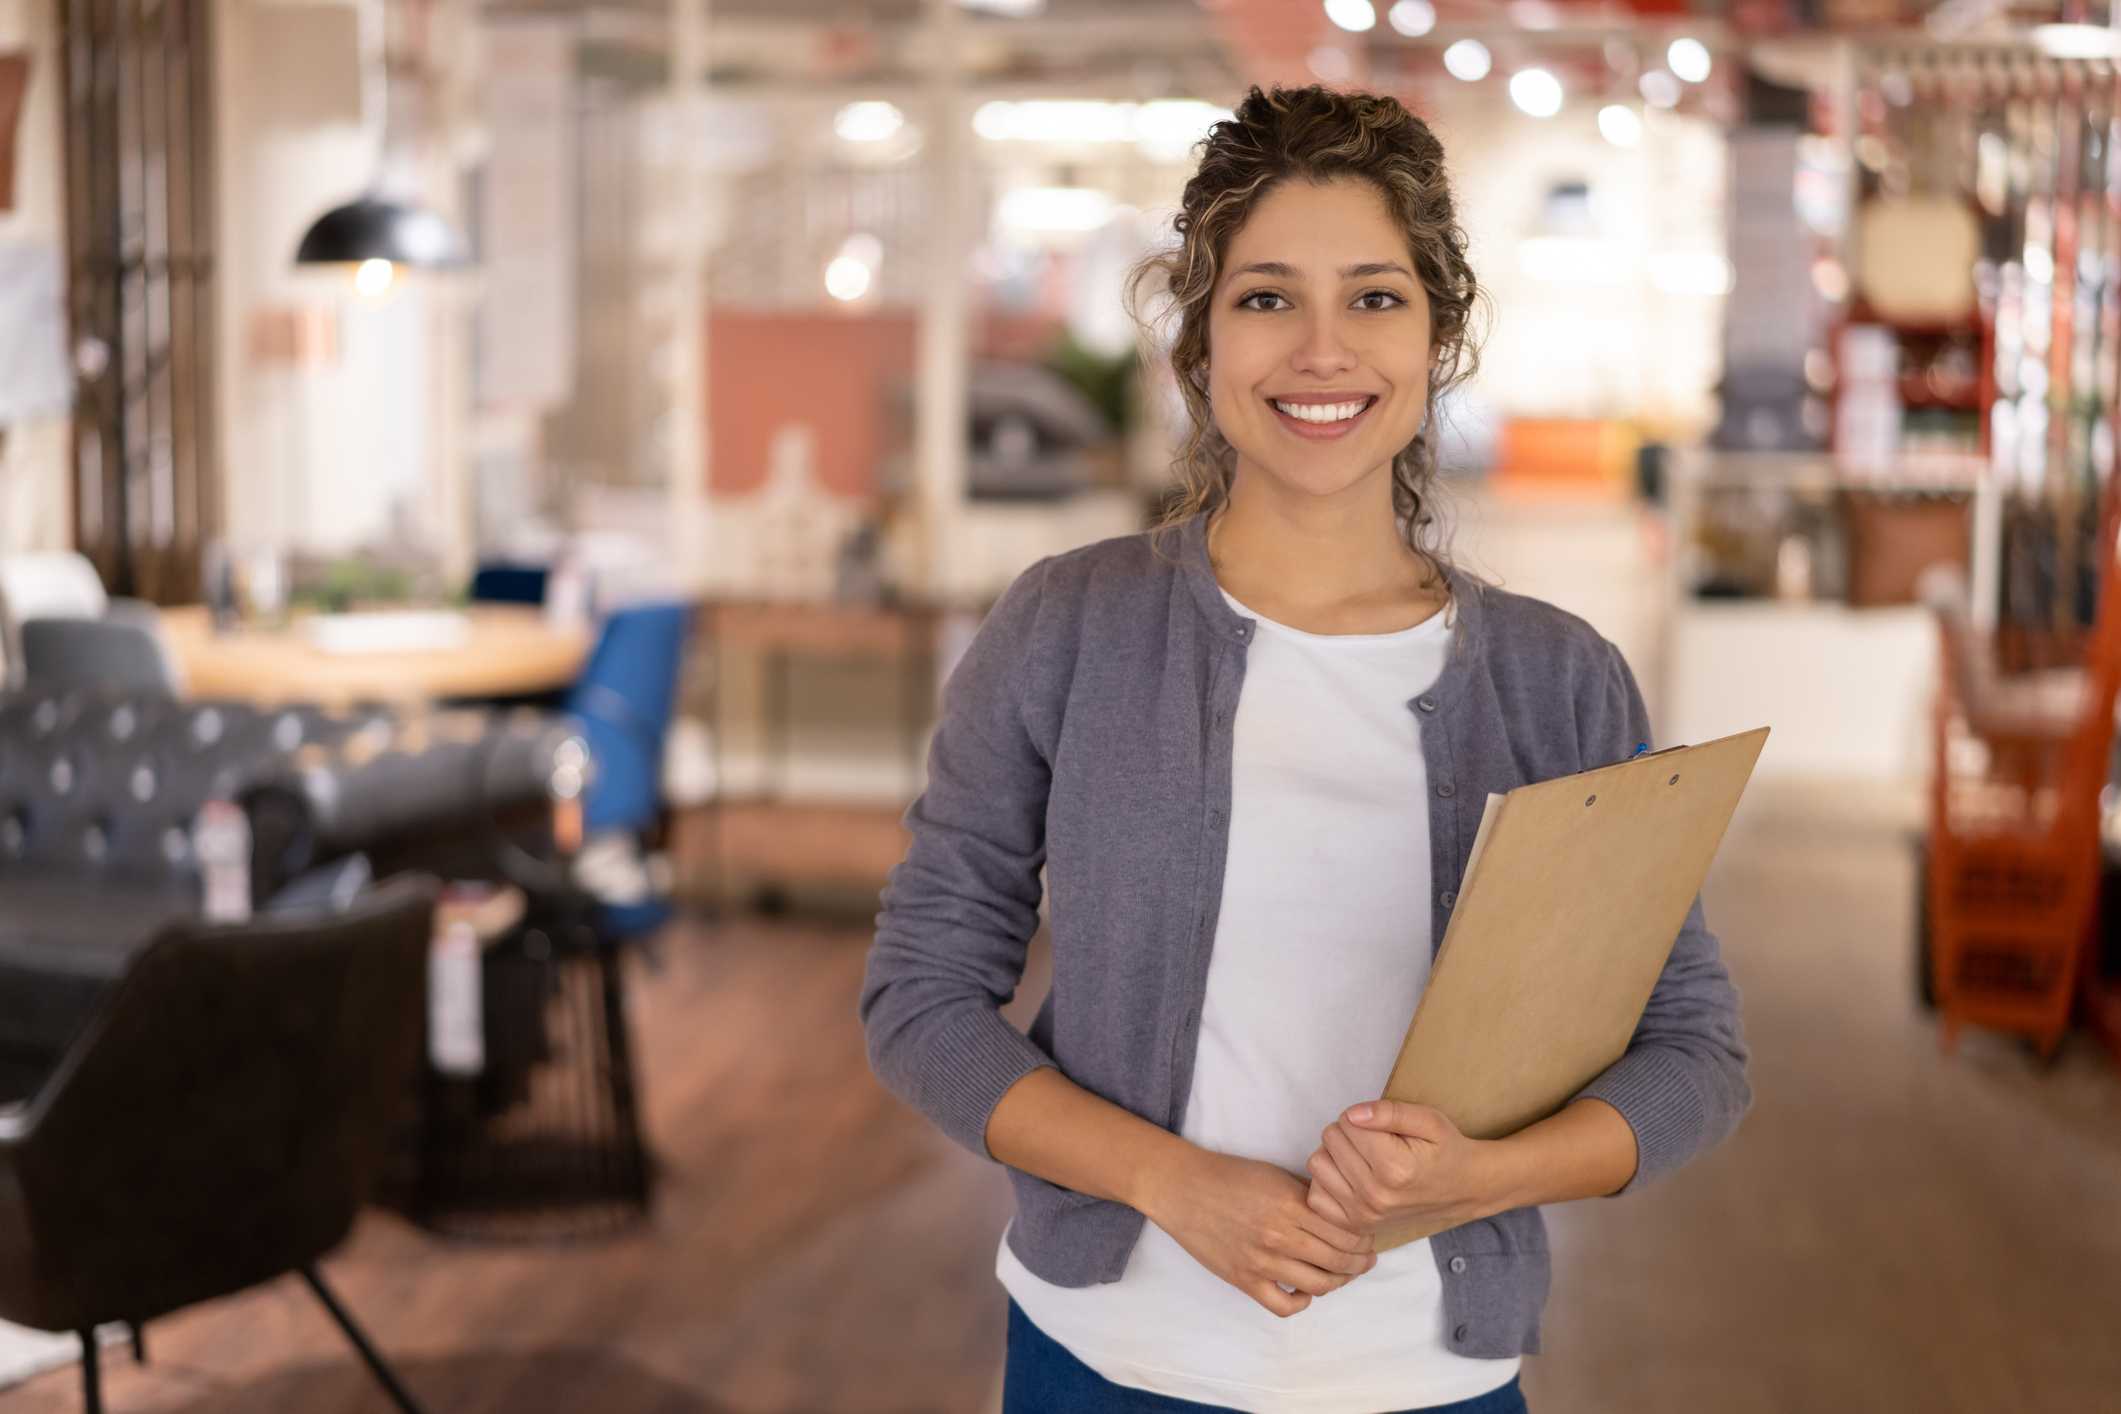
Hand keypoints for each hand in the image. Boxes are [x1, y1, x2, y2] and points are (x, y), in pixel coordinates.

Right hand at [1138, 1144, 1378, 1318]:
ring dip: (1338, 1282)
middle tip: (1365, 1259)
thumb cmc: (1229, 1176)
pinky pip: (1283, 1306)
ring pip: (1318, 1285)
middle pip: (1338, 1261)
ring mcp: (1262, 1262)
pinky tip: (1304, 1291)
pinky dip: (1302, 1302)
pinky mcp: (1244, 1280)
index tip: (1368, 1238)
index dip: (1364, 1239)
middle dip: (1359, 1263)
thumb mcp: (1275, 1175)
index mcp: (1291, 1205)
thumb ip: (1308, 1195)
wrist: (1183, 1189)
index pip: (1345, 1232)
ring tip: (1341, 1275)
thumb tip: (1342, 1213)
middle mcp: (1280, 1236)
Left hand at [1303, 1100, 1499, 1237]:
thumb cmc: (1445, 1150)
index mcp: (1394, 1167)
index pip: (1347, 1123)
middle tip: (1371, 1139)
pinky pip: (1316, 1195)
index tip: (1379, 1125)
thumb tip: (1351, 1115)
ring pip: (1318, 1164)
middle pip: (1330, 1140)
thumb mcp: (1428, 1120)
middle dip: (1347, 1131)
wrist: (1463, 1189)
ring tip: (1359, 1155)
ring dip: (1333, 1153)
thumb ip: (1389, 1113)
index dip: (1361, 1116)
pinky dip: (1327, 1181)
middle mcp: (1375, 1195)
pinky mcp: (1356, 1225)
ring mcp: (1364, 1214)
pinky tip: (1348, 1175)